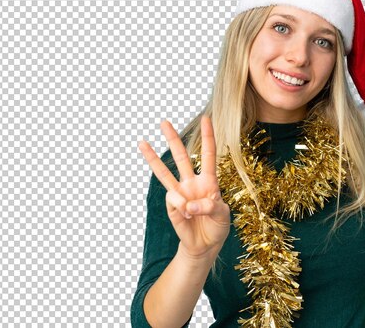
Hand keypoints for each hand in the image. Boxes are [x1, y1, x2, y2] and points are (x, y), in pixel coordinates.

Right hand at [139, 116, 230, 258]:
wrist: (205, 246)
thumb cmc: (217, 226)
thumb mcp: (222, 215)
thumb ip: (209, 206)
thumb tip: (188, 204)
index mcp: (209, 181)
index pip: (209, 155)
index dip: (207, 137)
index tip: (206, 119)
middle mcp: (192, 183)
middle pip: (182, 157)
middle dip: (173, 139)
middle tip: (163, 121)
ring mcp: (180, 193)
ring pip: (164, 172)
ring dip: (153, 158)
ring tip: (141, 142)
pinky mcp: (171, 206)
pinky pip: (173, 200)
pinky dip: (182, 208)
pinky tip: (188, 217)